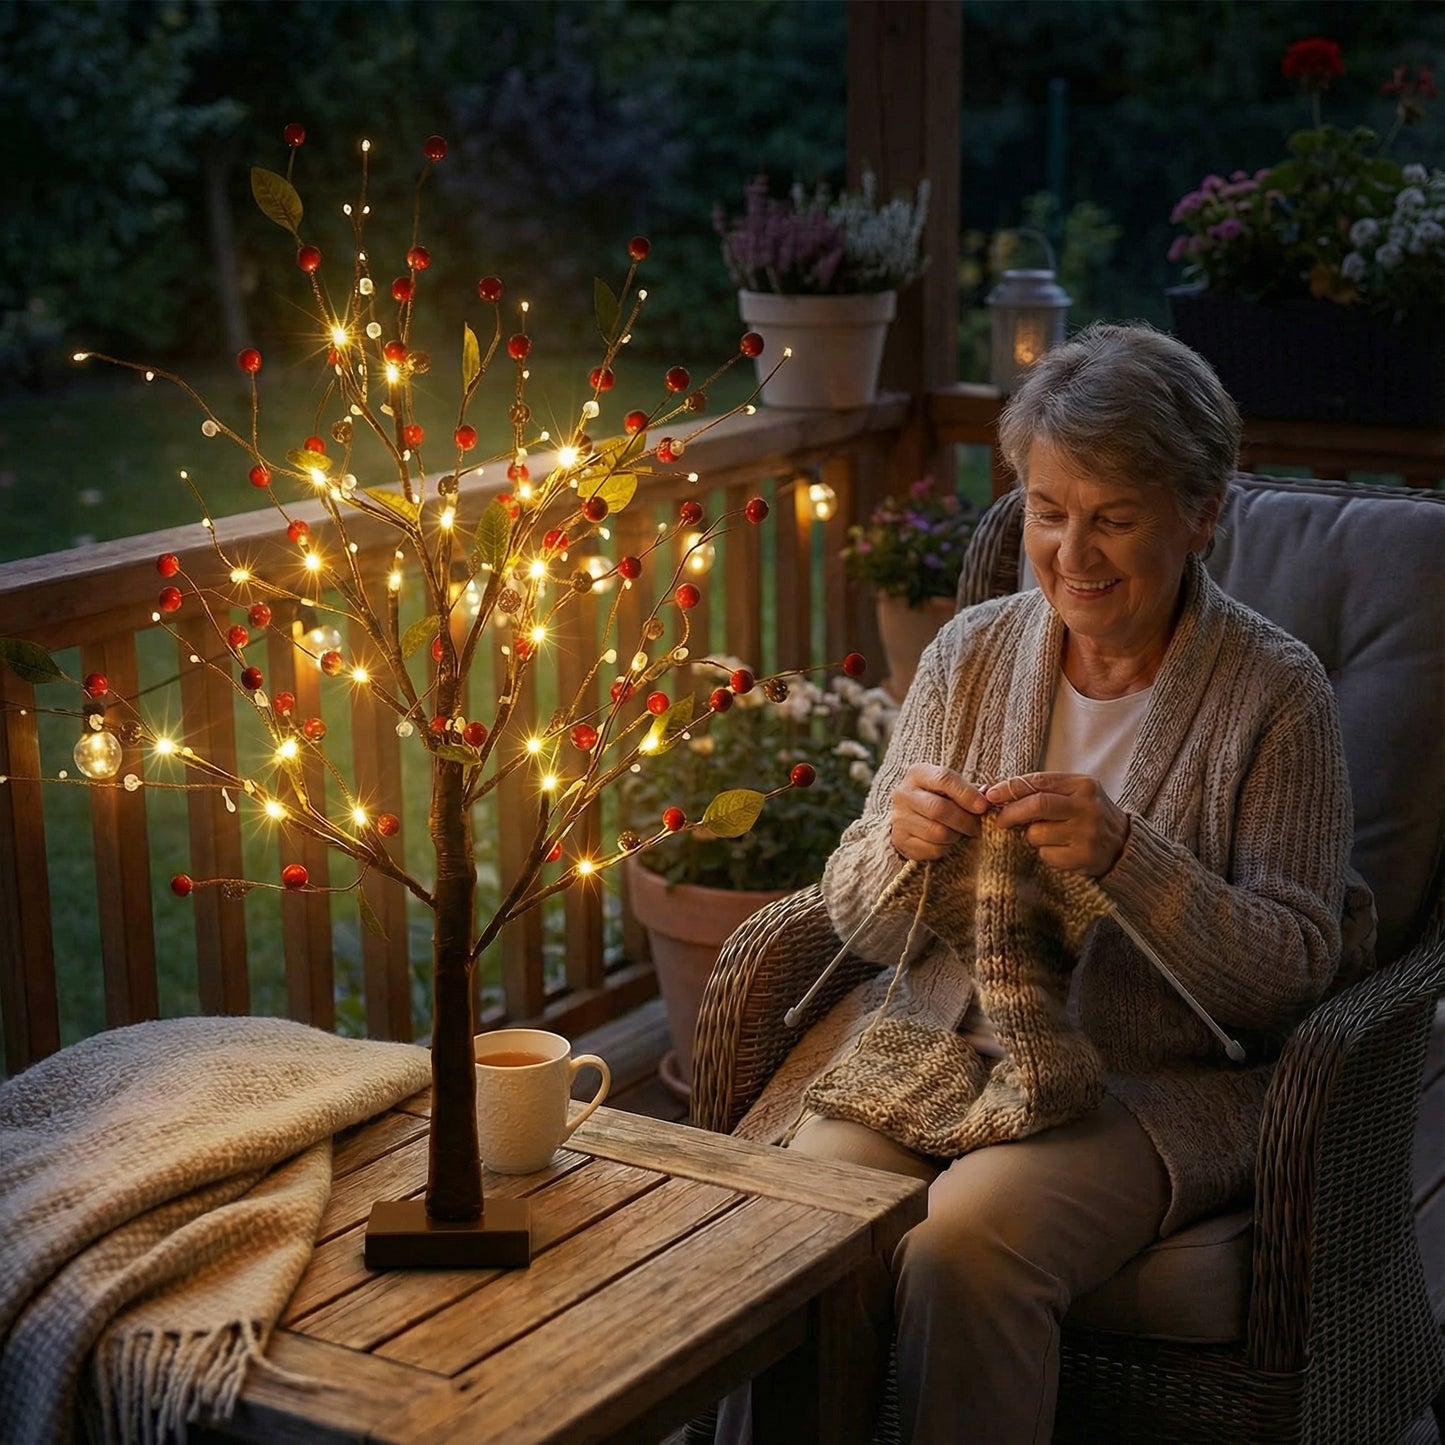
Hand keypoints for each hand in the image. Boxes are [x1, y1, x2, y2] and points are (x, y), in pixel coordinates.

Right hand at [889, 765, 990, 860]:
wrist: (909, 814)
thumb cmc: (938, 796)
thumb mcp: (950, 786)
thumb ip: (970, 790)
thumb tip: (988, 799)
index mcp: (918, 773)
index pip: (944, 779)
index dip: (967, 794)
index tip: (983, 807)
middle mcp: (904, 793)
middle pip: (939, 809)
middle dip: (965, 820)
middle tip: (977, 826)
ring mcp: (899, 817)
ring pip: (937, 832)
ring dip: (956, 835)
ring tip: (961, 832)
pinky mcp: (900, 839)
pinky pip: (931, 849)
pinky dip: (945, 848)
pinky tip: (947, 841)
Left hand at [982, 772, 1129, 875]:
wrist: (1123, 845)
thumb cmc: (1087, 815)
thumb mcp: (1073, 794)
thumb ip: (1040, 790)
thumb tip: (992, 792)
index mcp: (1083, 785)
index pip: (1038, 782)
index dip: (1009, 788)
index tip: (990, 795)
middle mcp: (1088, 807)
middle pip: (1037, 805)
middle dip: (1011, 813)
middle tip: (999, 821)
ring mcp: (1087, 834)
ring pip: (1037, 834)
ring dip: (1031, 837)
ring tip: (1045, 836)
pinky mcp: (1084, 858)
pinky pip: (1047, 855)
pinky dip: (1044, 854)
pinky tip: (1059, 850)